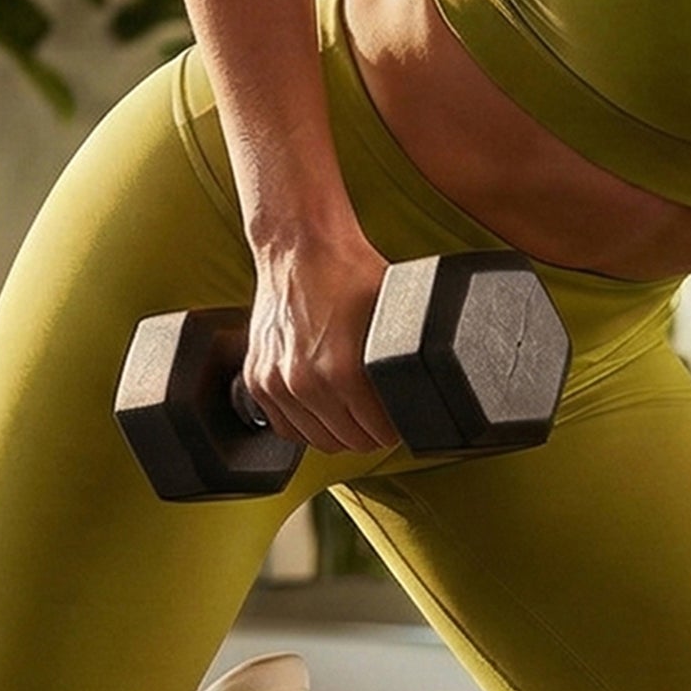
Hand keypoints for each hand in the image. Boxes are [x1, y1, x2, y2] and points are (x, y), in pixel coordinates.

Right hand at [244, 224, 399, 455]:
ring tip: (358, 419)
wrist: (301, 249)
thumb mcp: (394, 316)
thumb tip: (434, 383)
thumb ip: (408, 357)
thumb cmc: (349, 274)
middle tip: (385, 422)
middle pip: (349, 442)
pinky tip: (325, 414)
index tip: (404, 423)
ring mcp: (276, 383)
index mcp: (342, 370)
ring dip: (340, 434)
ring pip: (317, 440)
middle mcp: (304, 382)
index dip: (398, 430)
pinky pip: (284, 427)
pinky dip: (306, 427)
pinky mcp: (257, 379)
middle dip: (372, 435)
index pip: (378, 432)